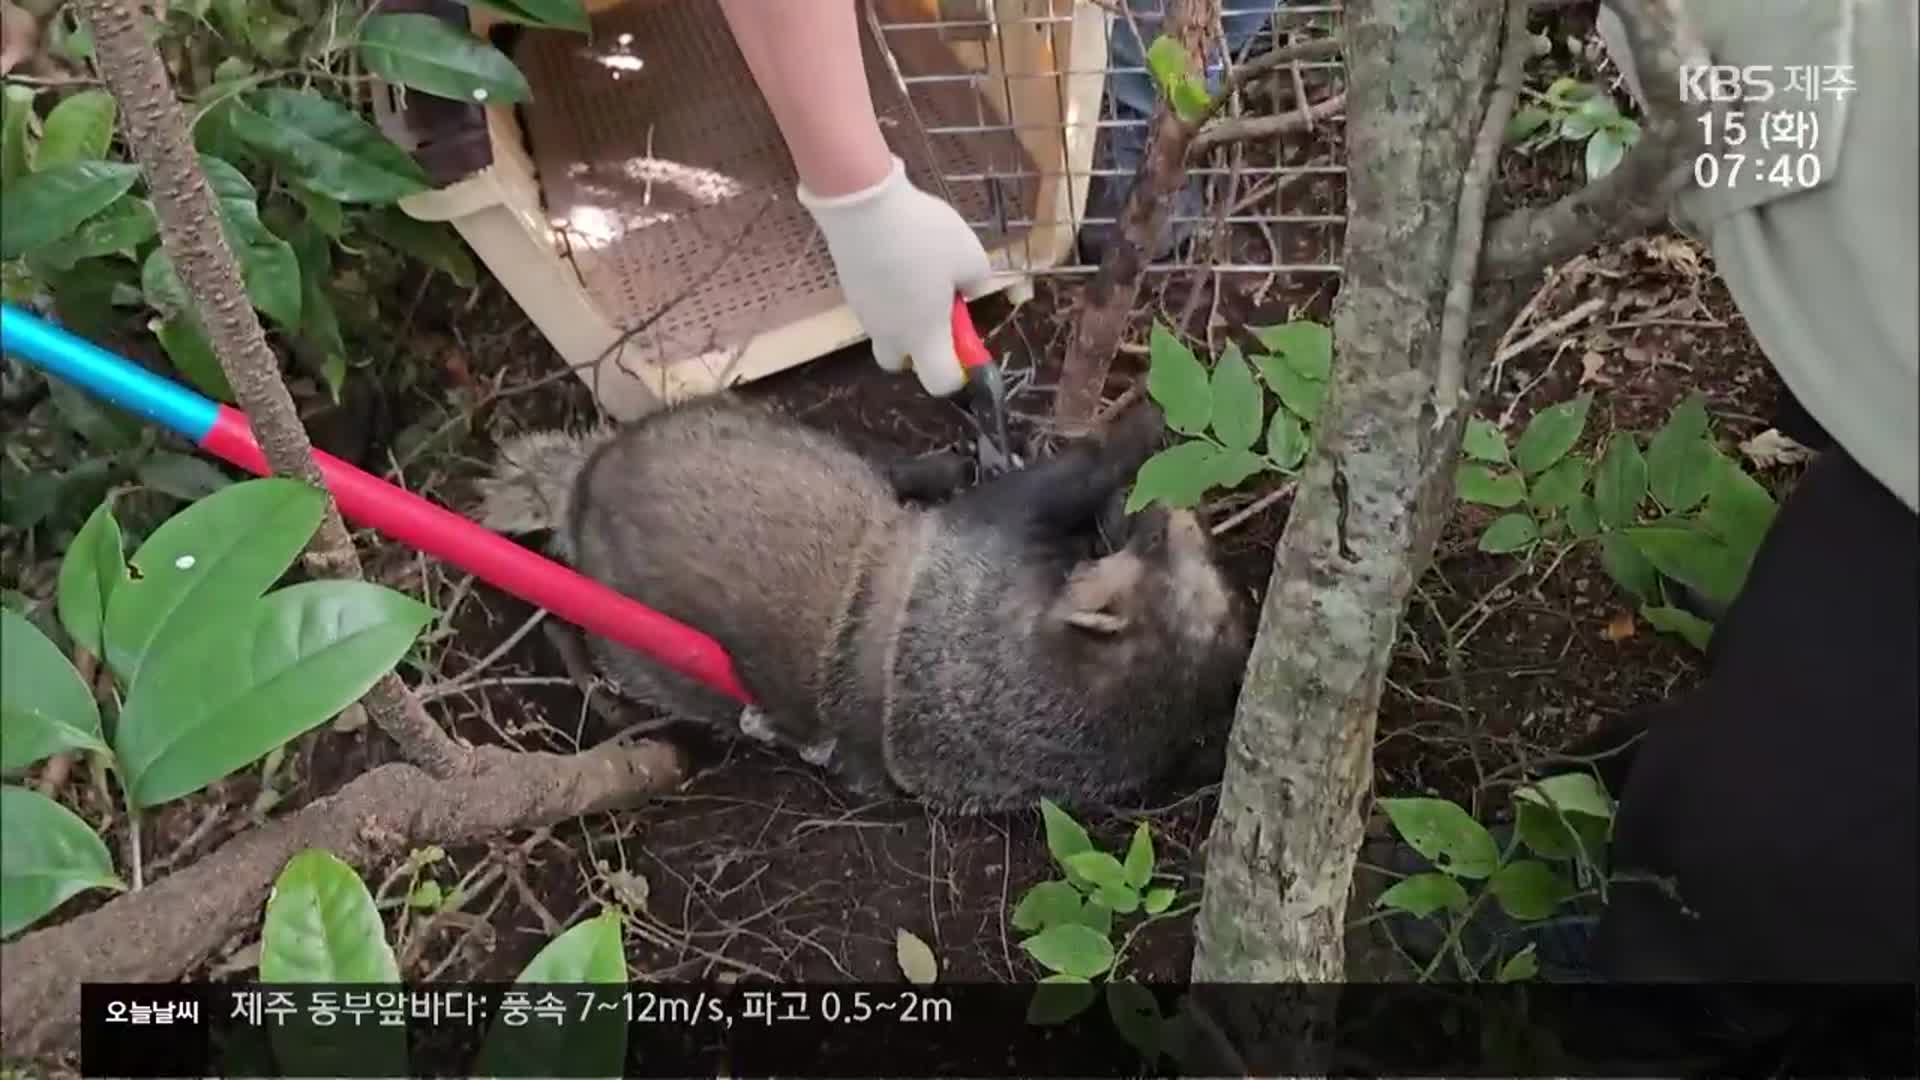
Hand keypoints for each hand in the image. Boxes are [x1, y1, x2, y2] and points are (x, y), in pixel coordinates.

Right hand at [799, 156, 994, 396]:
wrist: (861, 203)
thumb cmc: (923, 236)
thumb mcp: (971, 255)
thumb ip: (978, 282)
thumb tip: (968, 291)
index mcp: (923, 335)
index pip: (940, 382)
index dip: (958, 372)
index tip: (967, 341)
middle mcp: (890, 333)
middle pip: (903, 361)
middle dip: (922, 346)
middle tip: (939, 309)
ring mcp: (864, 312)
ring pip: (887, 329)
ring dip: (906, 314)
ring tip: (919, 270)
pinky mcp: (849, 288)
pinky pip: (874, 303)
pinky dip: (888, 293)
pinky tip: (898, 257)